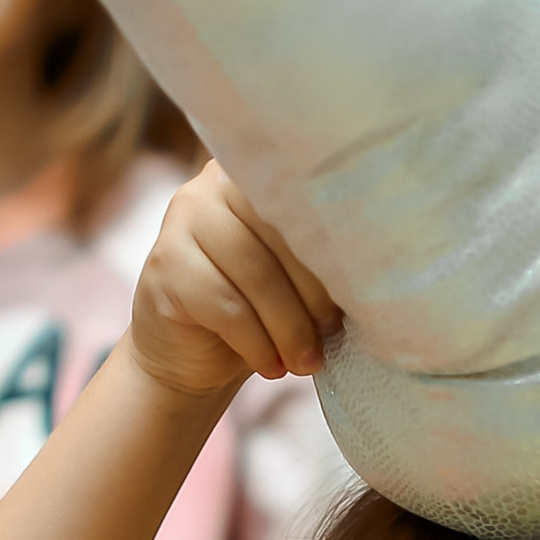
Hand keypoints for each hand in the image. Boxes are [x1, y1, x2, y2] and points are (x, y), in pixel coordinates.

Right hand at [129, 161, 338, 401]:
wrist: (187, 352)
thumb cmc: (254, 309)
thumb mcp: (293, 277)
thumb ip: (318, 259)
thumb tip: (374, 277)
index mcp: (253, 173)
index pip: (304, 202)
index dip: (336, 251)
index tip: (359, 298)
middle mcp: (211, 185)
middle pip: (281, 236)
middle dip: (314, 295)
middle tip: (332, 335)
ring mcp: (181, 220)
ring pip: (256, 274)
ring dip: (289, 327)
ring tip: (306, 362)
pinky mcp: (165, 265)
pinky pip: (226, 307)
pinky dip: (257, 344)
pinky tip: (271, 366)